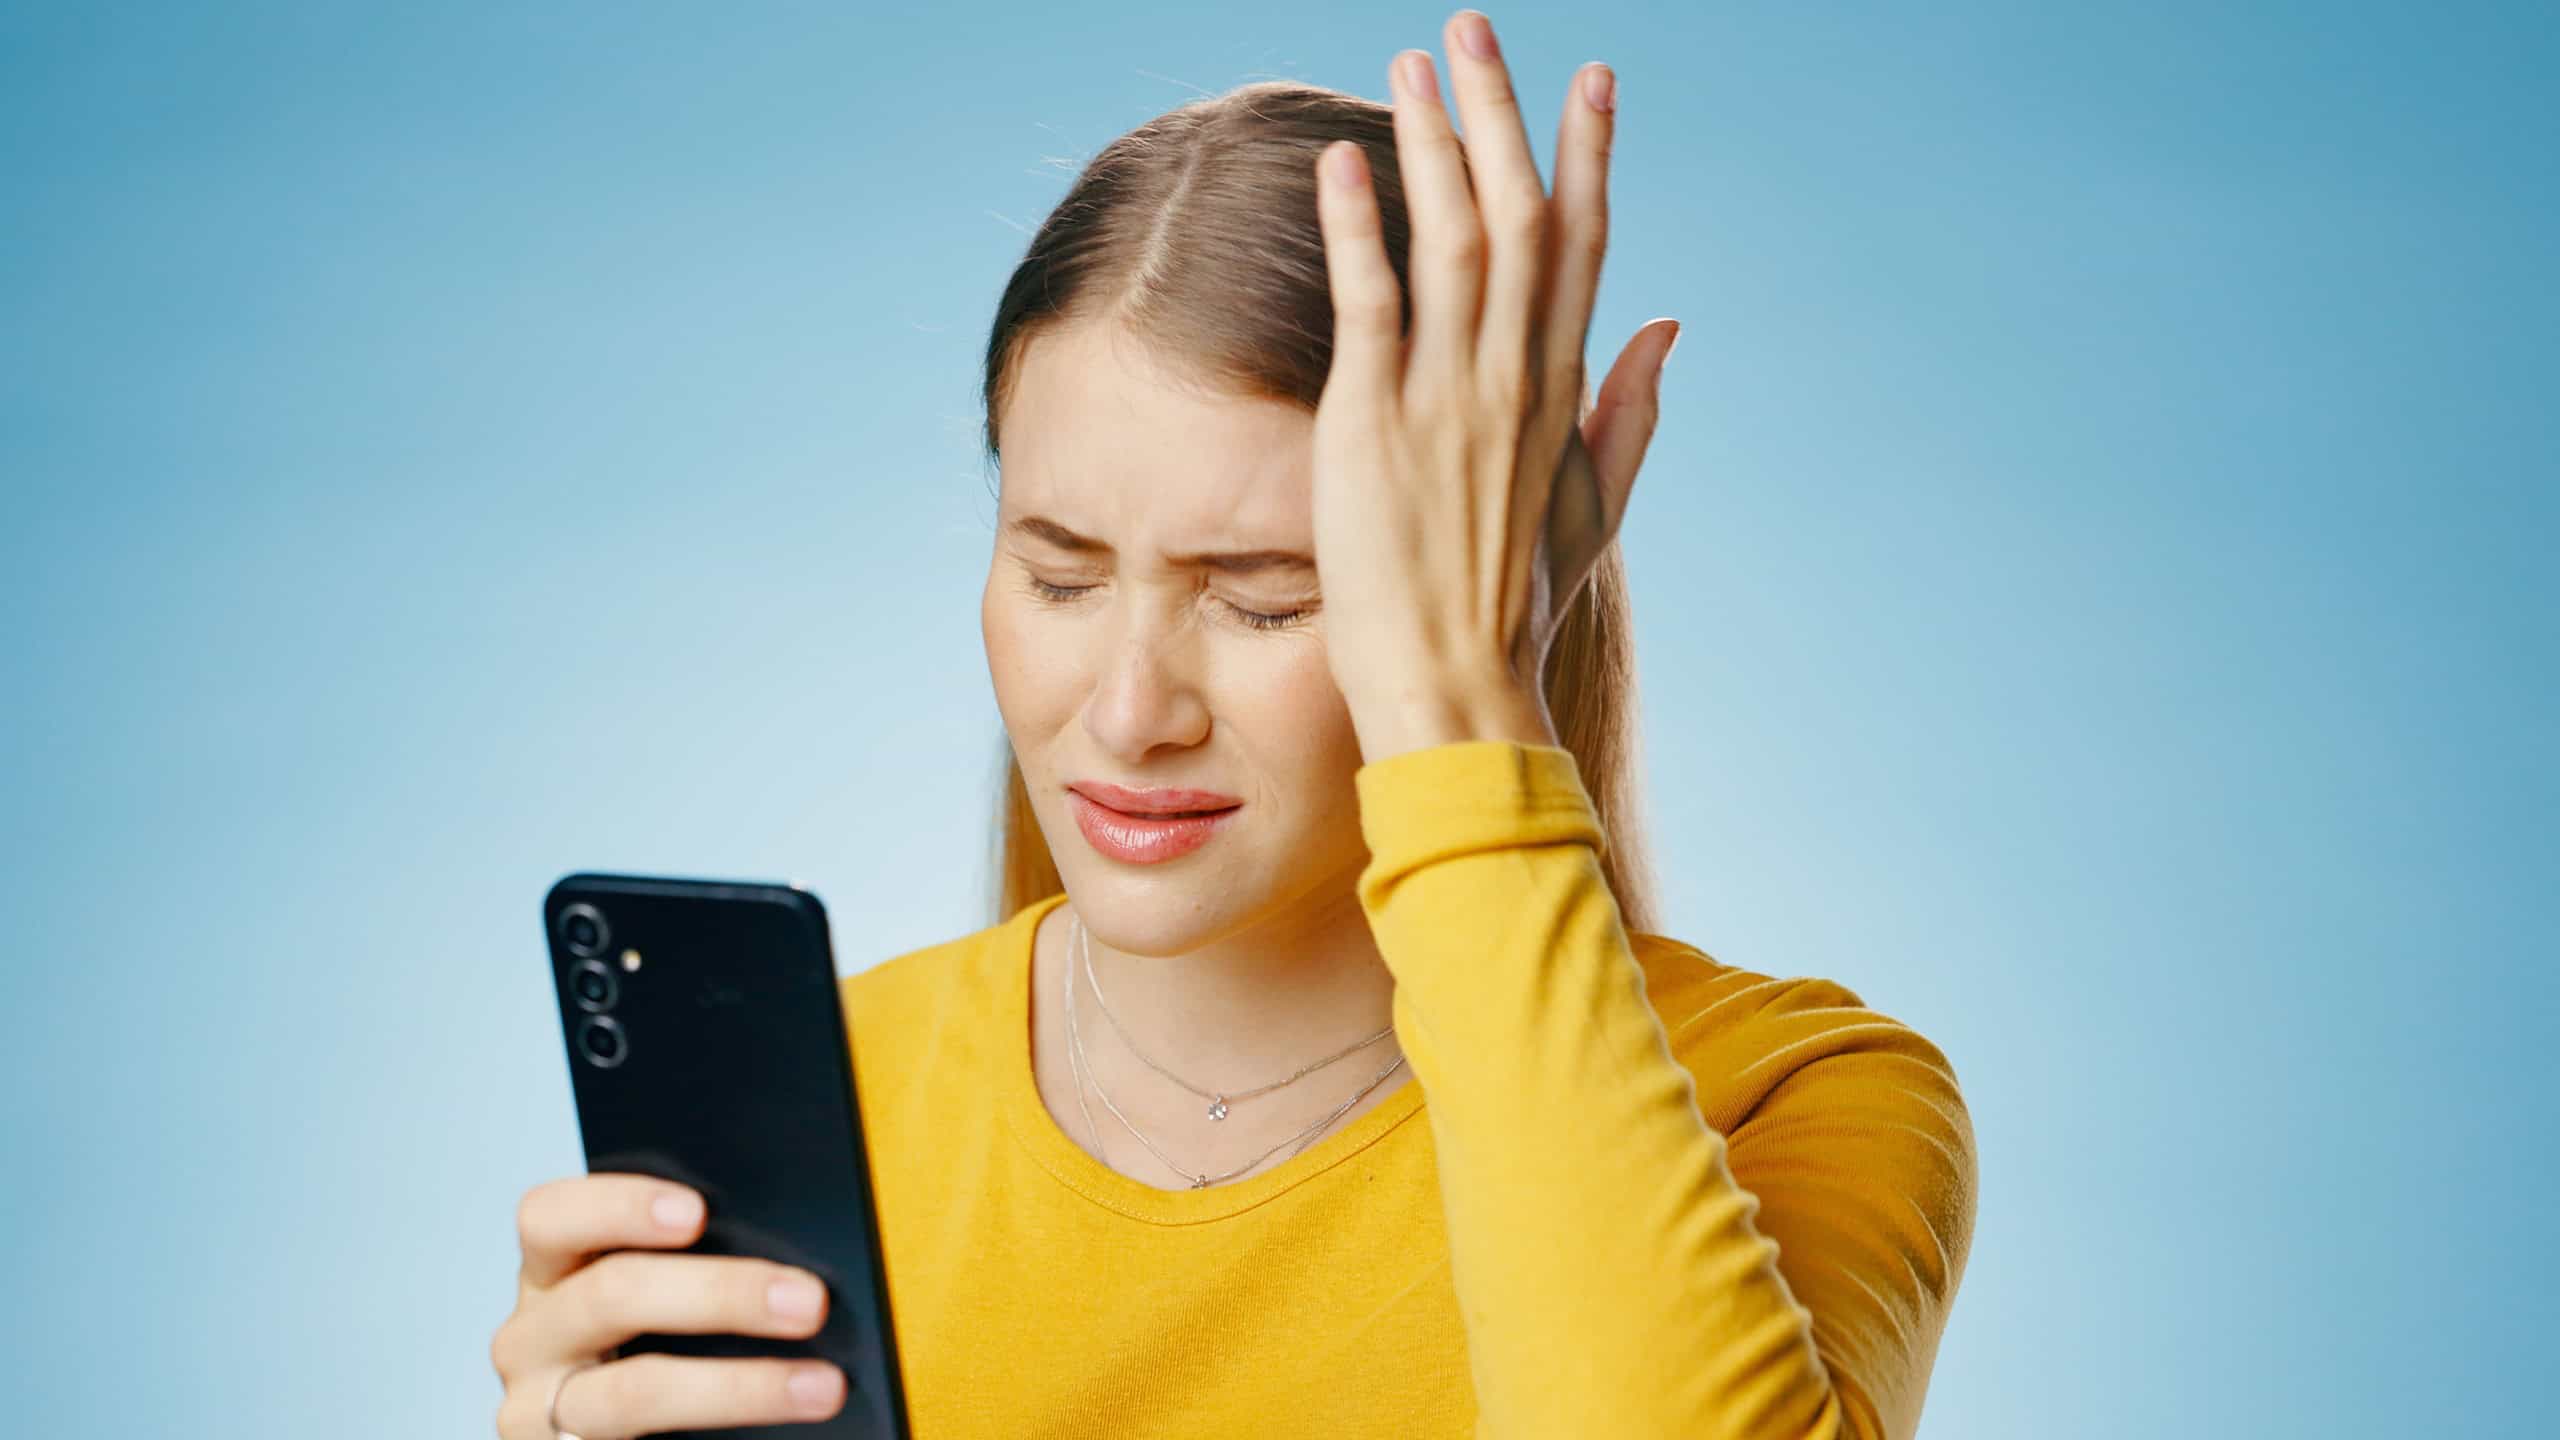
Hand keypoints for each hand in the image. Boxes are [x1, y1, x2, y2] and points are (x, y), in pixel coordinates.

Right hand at [489, 1175, 844, 1437]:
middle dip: (721, 1294)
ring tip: (821, 1386)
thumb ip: (690, 1267)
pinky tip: (785, 1432)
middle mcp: (531, 1338)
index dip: (618, 1206)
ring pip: (634, 1391)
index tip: (697, 1212)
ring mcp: (538, 1411)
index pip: (551, 1219)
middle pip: (610, 1296)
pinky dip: (725, 1432)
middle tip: (809, 1302)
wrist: (632, 1438)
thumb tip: (788, 1264)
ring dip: (740, 1386)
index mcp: (552, 1272)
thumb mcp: (651, 1301)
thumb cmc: (650, 1348)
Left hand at [1311, 9, 1677, 752]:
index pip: (1583, 245)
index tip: (1590, 77)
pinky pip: (1370, 304)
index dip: (1588, 154)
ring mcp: (1447, 396)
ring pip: (1452, 237)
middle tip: (1475, 27)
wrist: (1461, 687)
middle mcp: (1513, 377)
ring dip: (1432, 141)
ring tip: (1411, 61)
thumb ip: (1630, 413)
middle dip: (1500, 111)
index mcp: (1560, 390)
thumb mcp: (1593, 507)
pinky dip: (1360, 228)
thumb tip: (1670, 329)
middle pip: (1520, 213)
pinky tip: (1347, 162)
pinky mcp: (1374, 422)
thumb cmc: (1515, 609)